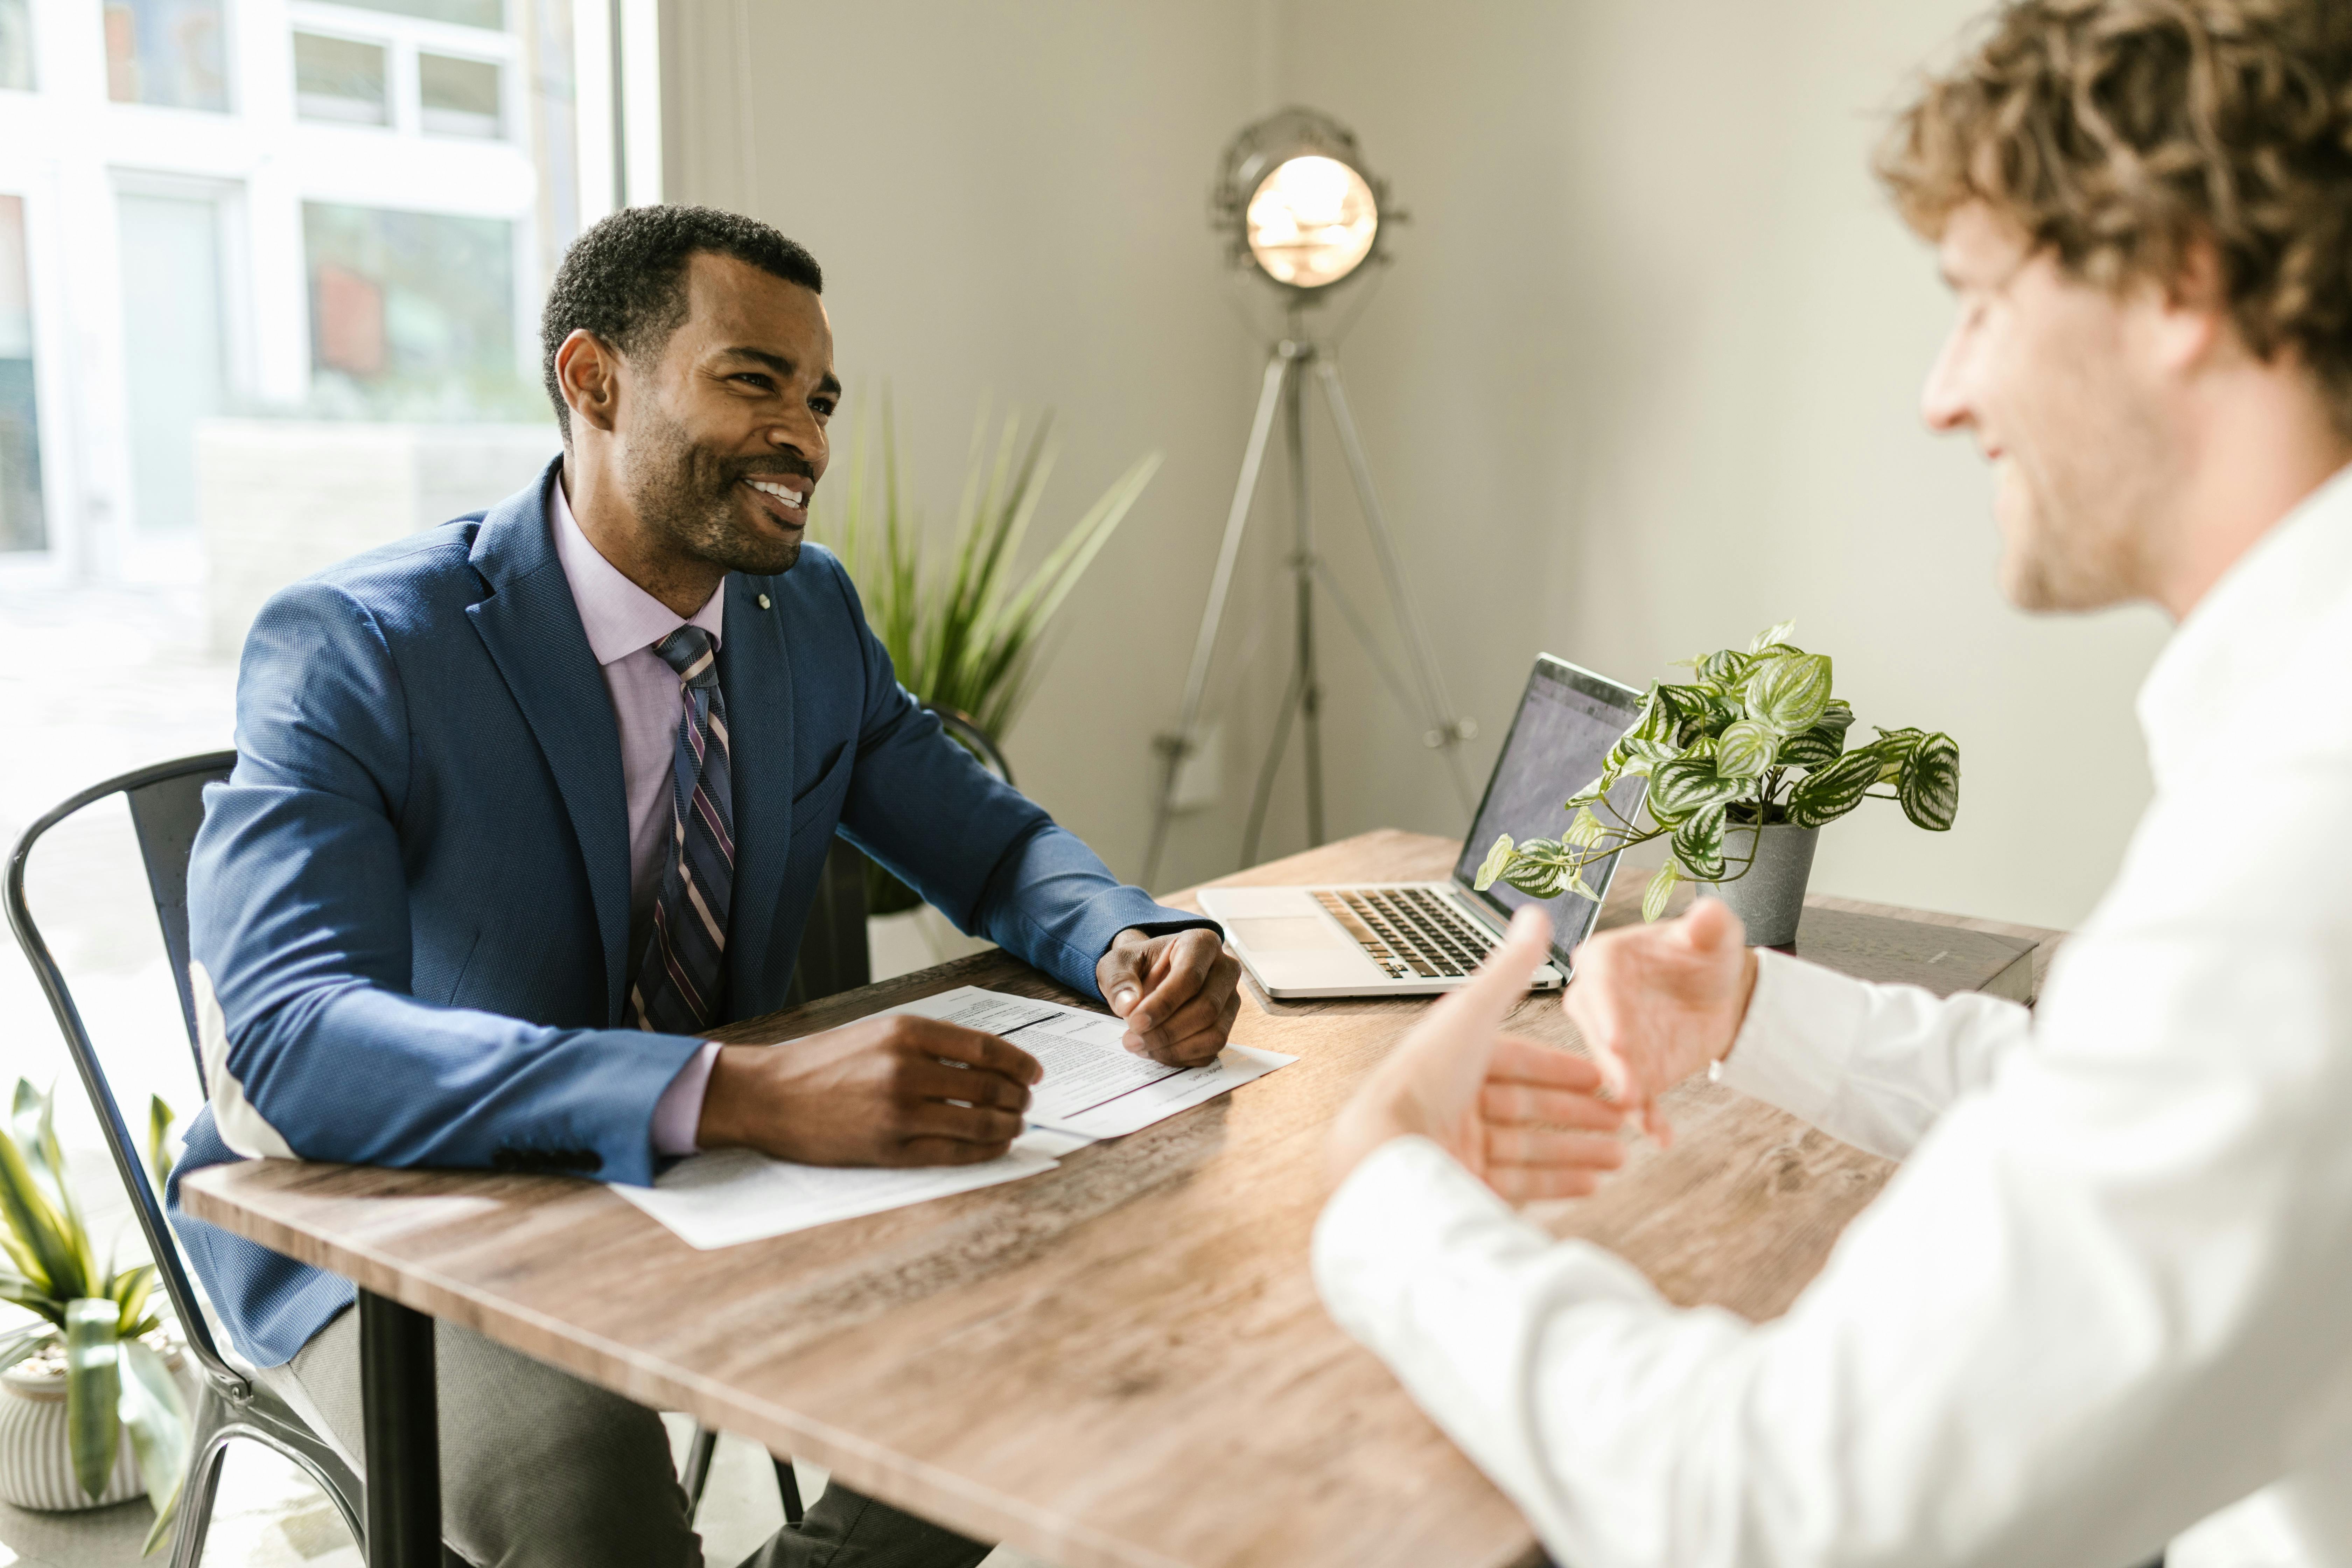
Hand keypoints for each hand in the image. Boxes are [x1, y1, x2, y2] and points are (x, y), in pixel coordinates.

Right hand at [696, 1015, 1042, 1165]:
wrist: (768, 1095)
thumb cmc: (824, 1062)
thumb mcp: (879, 1032)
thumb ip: (930, 1043)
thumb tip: (988, 1061)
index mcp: (906, 1032)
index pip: (986, 1048)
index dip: (1020, 1063)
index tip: (1035, 1073)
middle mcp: (907, 1069)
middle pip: (990, 1086)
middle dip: (1018, 1097)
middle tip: (1026, 1102)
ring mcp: (899, 1112)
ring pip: (979, 1122)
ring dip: (1008, 1125)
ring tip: (1015, 1124)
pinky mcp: (890, 1149)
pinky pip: (955, 1153)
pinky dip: (985, 1150)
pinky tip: (994, 1145)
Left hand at [1097, 927, 1242, 1066]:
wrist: (1150, 975)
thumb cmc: (1138, 966)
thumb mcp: (1117, 963)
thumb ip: (1118, 980)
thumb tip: (1128, 1005)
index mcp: (1201, 943)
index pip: (1190, 977)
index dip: (1163, 1004)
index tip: (1134, 1022)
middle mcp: (1225, 969)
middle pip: (1206, 1008)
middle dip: (1166, 1031)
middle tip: (1132, 1040)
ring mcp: (1230, 999)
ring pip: (1214, 1034)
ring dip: (1175, 1048)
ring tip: (1141, 1047)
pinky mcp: (1227, 1024)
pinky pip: (1211, 1050)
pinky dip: (1182, 1057)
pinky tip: (1156, 1051)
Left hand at [1326, 907, 1628, 1201]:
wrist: (1386, 1151)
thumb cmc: (1424, 1078)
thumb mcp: (1473, 1013)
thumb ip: (1510, 970)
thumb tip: (1535, 915)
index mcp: (1453, 1060)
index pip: (1517, 1062)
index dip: (1562, 1069)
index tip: (1602, 1077)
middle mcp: (1453, 1102)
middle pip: (1528, 1107)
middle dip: (1579, 1113)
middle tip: (1623, 1118)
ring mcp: (1458, 1147)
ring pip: (1530, 1148)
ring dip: (1578, 1150)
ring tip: (1620, 1156)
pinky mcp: (1462, 1185)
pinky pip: (1520, 1184)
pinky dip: (1558, 1183)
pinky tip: (1592, 1183)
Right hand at [1562, 897, 1758, 1145]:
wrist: (1719, 994)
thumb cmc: (1706, 954)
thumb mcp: (1714, 935)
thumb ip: (1709, 924)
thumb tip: (1708, 913)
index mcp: (1606, 959)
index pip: (1598, 982)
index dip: (1606, 1011)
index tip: (1618, 1038)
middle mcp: (1597, 1001)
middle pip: (1597, 1031)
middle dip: (1611, 1061)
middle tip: (1627, 1086)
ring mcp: (1611, 1041)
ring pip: (1611, 1069)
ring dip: (1624, 1092)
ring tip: (1642, 1113)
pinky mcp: (1632, 1072)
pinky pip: (1635, 1096)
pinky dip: (1647, 1117)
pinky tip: (1662, 1135)